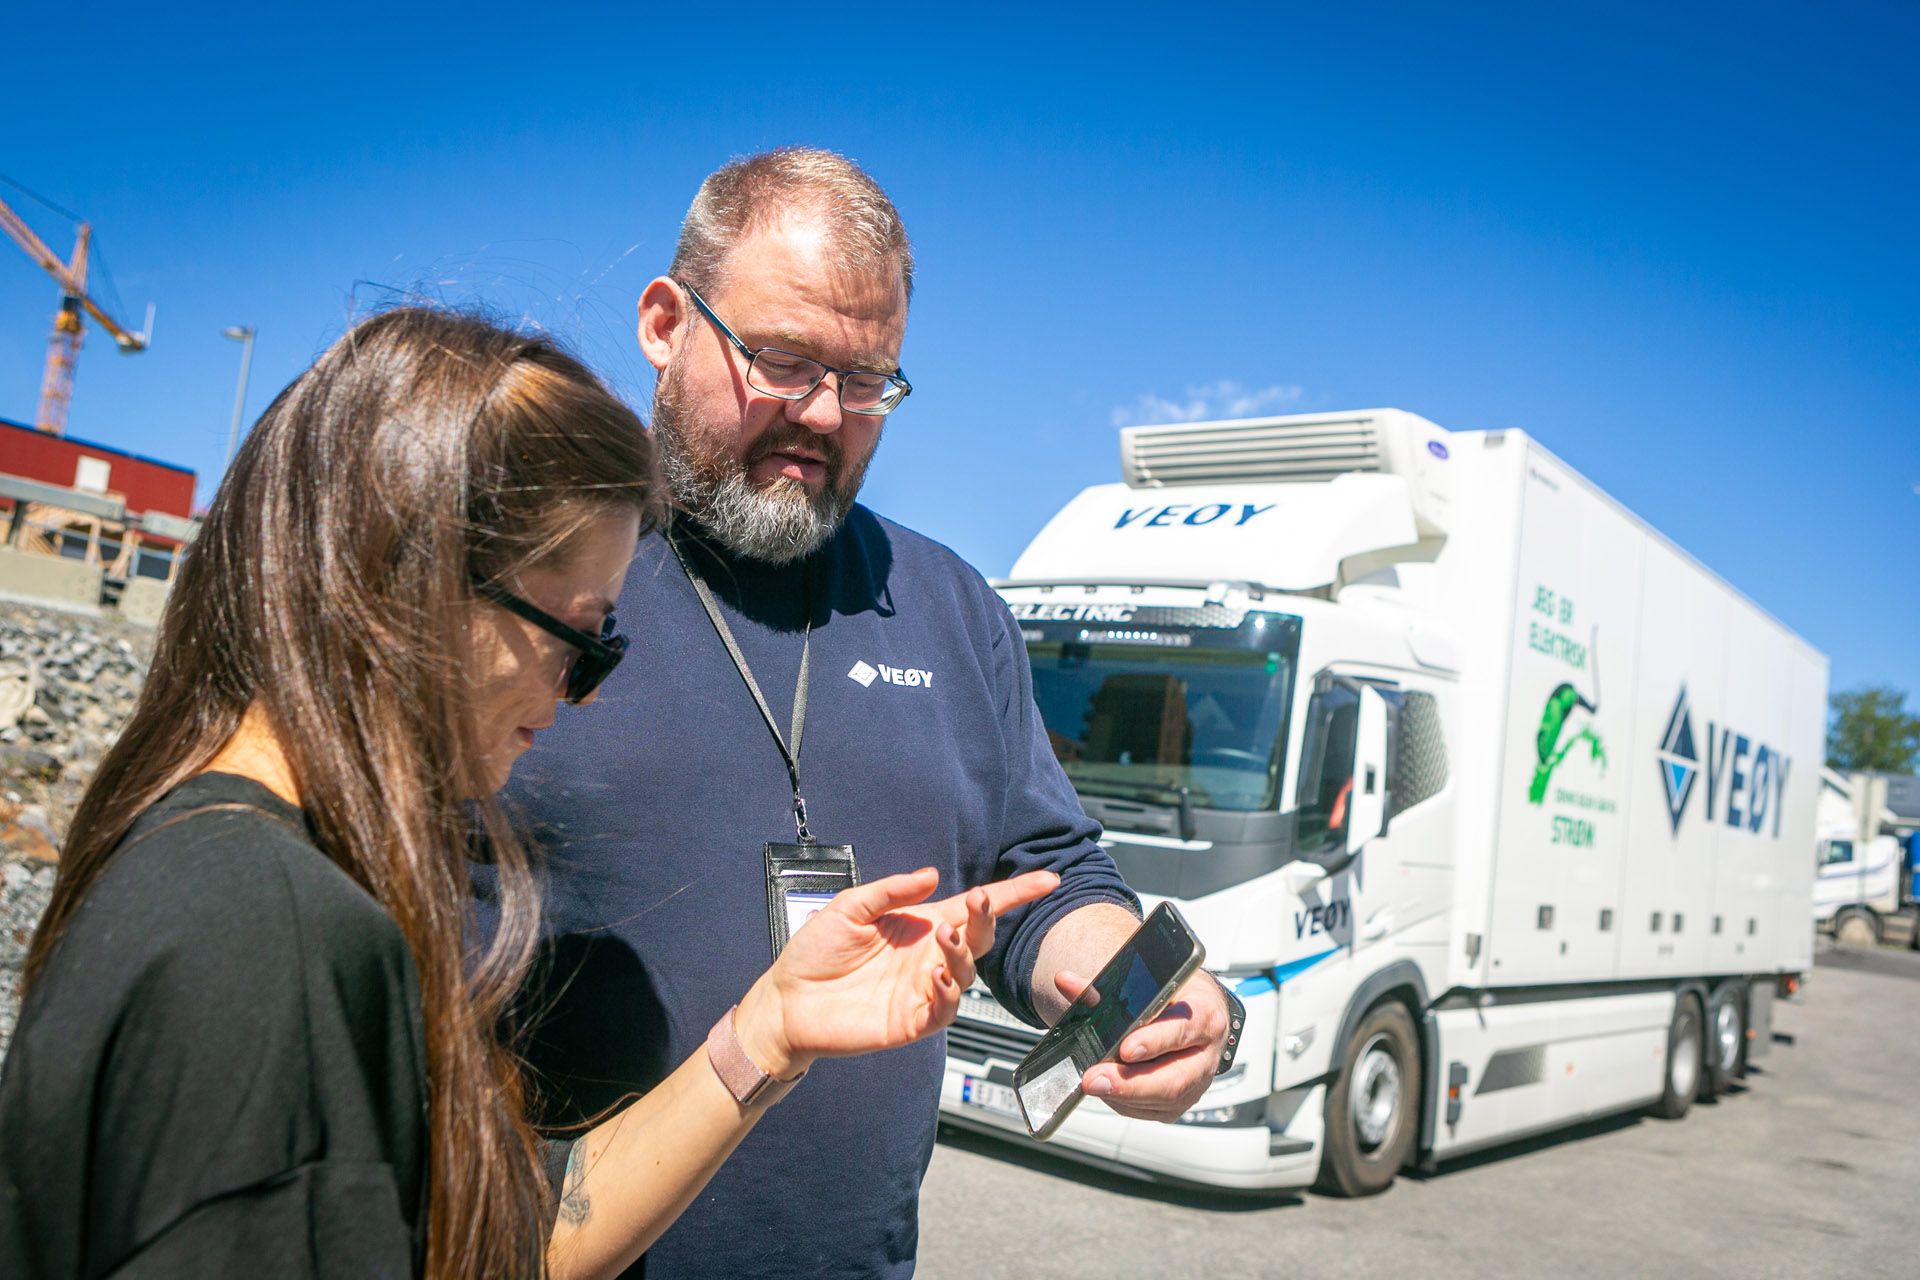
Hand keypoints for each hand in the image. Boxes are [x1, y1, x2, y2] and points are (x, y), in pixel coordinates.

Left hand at [734, 868, 1058, 1079]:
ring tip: (944, 937)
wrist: (786, 1001)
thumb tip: (933, 875)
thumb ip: (891, 890)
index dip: (1012, 895)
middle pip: (978, 938)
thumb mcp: (850, 907)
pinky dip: (948, 993)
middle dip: (987, 919)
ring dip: (962, 953)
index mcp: (919, 926)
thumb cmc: (815, 953)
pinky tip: (935, 977)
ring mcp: (922, 990)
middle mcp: (928, 957)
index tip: (1046, 879)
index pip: (974, 908)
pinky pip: (944, 1010)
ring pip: (966, 973)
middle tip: (978, 904)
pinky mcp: (911, 1021)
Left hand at [1051, 968, 1229, 1121]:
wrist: (1195, 1015)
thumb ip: (1105, 987)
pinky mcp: (1180, 1104)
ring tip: (1092, 1084)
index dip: (1154, 1042)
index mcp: (1204, 1016)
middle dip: (1129, 1083)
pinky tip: (1106, 1090)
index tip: (1125, 1049)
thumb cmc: (1172, 998)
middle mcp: (1206, 1055)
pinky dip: (1124, 1102)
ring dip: (1122, 1095)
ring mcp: (1196, 1084)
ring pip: (1161, 1100)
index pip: (1182, 1030)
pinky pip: (1151, 1111)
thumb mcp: (1148, 984)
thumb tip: (1065, 982)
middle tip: (1094, 1080)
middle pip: (1173, 1079)